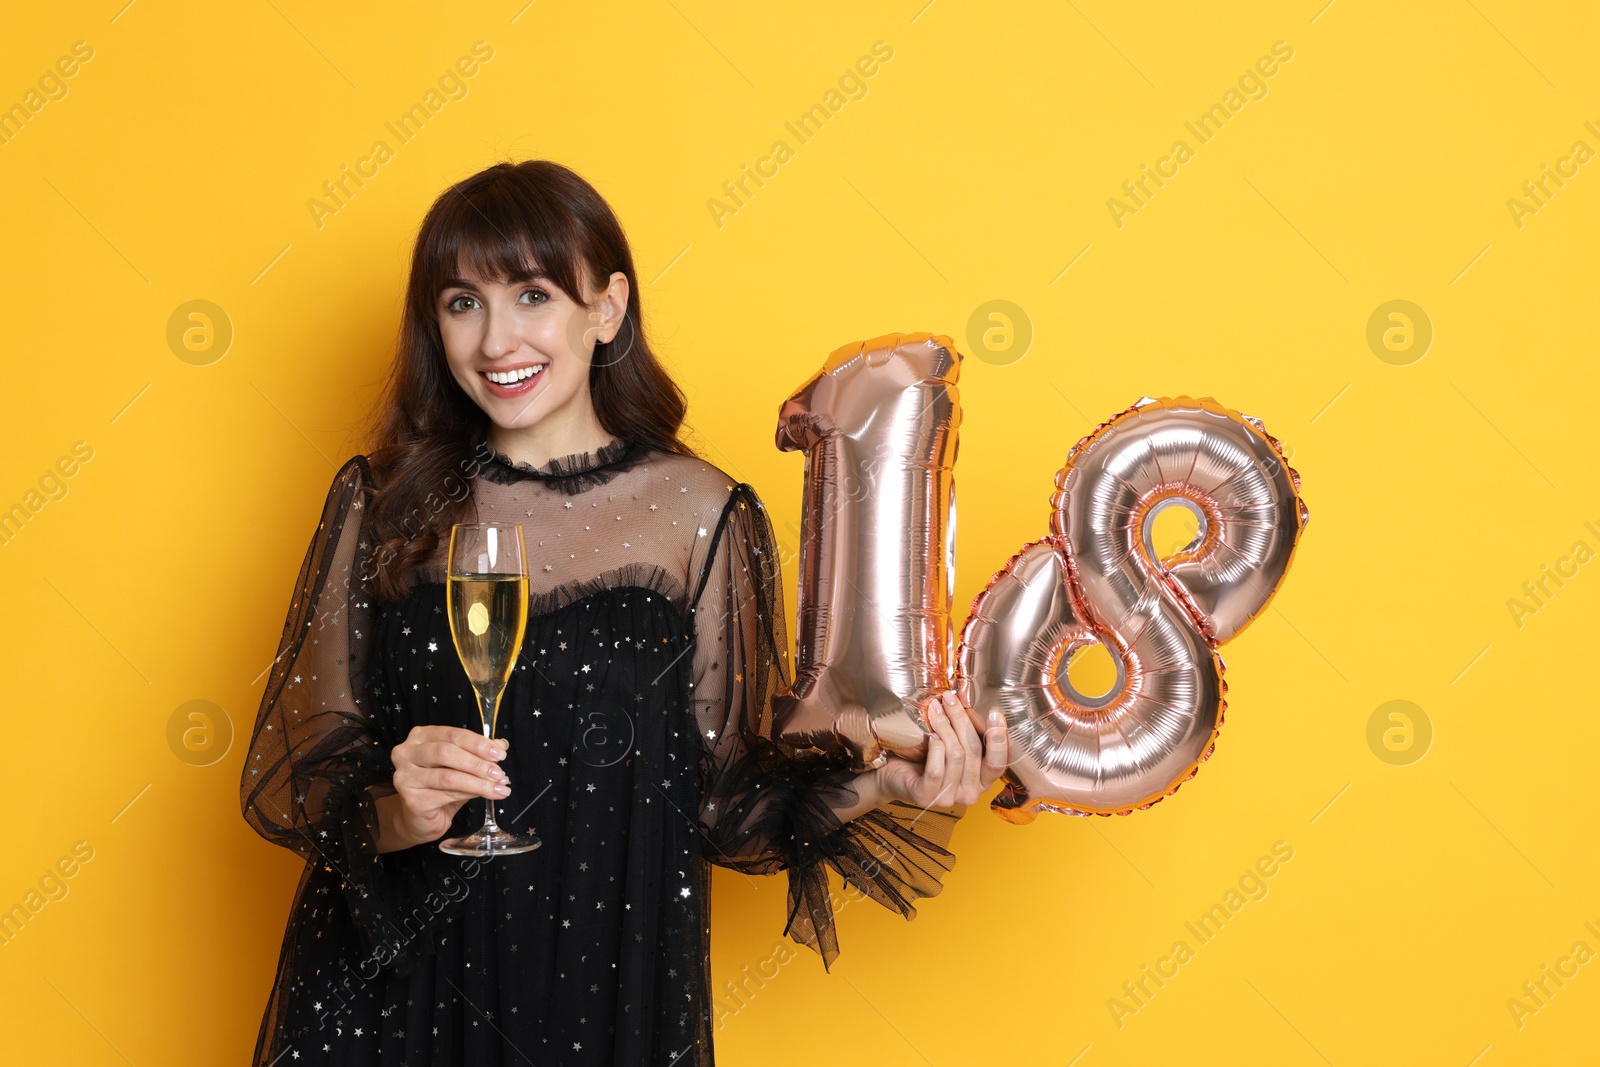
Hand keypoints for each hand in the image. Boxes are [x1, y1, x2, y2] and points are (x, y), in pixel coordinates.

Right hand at [386, 725, 509, 846]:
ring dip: (478, 783)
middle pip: (447, 753)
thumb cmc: (438, 787)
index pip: (452, 735)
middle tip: (499, 773)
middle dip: (478, 763)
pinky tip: (483, 795)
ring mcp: (406, 777)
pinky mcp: (411, 800)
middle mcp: (407, 754)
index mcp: (420, 737)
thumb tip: (500, 745)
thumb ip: (477, 753)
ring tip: (498, 788)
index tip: (499, 753)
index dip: (478, 743)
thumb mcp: (460, 766)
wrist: (418, 818)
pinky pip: (446, 795)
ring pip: (448, 776)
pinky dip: (469, 794)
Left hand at [875, 691, 1009, 808]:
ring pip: (956, 756)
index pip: (998, 762)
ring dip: (945, 727)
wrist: (893, 773)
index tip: (995, 713)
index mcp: (982, 782)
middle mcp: (970, 794)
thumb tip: (968, 703)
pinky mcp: (926, 797)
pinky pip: (936, 770)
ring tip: (935, 710)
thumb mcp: (953, 744)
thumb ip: (967, 733)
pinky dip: (935, 748)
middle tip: (949, 699)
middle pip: (974, 751)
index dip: (999, 738)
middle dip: (962, 719)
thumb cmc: (925, 757)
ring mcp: (949, 798)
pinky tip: (930, 735)